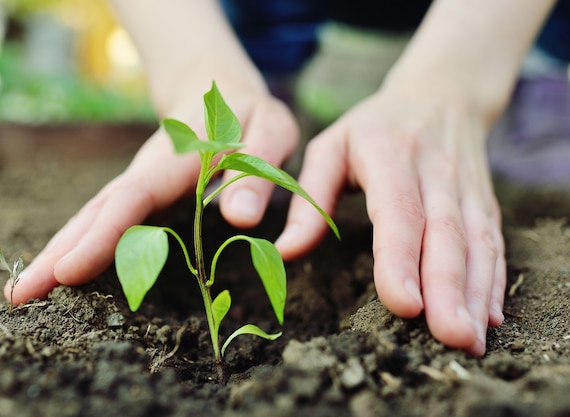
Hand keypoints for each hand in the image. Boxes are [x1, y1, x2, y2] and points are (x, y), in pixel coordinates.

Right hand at [4, 89, 298, 303]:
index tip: (68, 270)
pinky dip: (82, 244)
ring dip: (60, 250)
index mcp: (178, 158)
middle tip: (21, 293)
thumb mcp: (270, 132)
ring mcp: (141, 184)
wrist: (219, 89)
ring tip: (25, 289)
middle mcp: (148, 172)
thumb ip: (256, 170)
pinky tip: (63, 269)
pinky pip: (108, 220)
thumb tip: (240, 219)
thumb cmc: (251, 115)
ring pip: (95, 216)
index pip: (133, 197)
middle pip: (98, 210)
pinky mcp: (142, 195)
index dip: (102, 234)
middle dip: (60, 250)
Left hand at [275, 87, 505, 355]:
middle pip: (445, 235)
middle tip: (448, 337)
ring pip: (475, 244)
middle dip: (448, 290)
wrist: (441, 95)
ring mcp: (466, 189)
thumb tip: (284, 251)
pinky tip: (488, 317)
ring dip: (475, 294)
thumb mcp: (330, 147)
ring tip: (468, 340)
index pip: (398, 211)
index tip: (404, 303)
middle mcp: (435, 173)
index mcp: (390, 156)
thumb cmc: (375, 127)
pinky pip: (493, 244)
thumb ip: (308, 200)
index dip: (401, 257)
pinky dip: (493, 282)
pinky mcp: (483, 203)